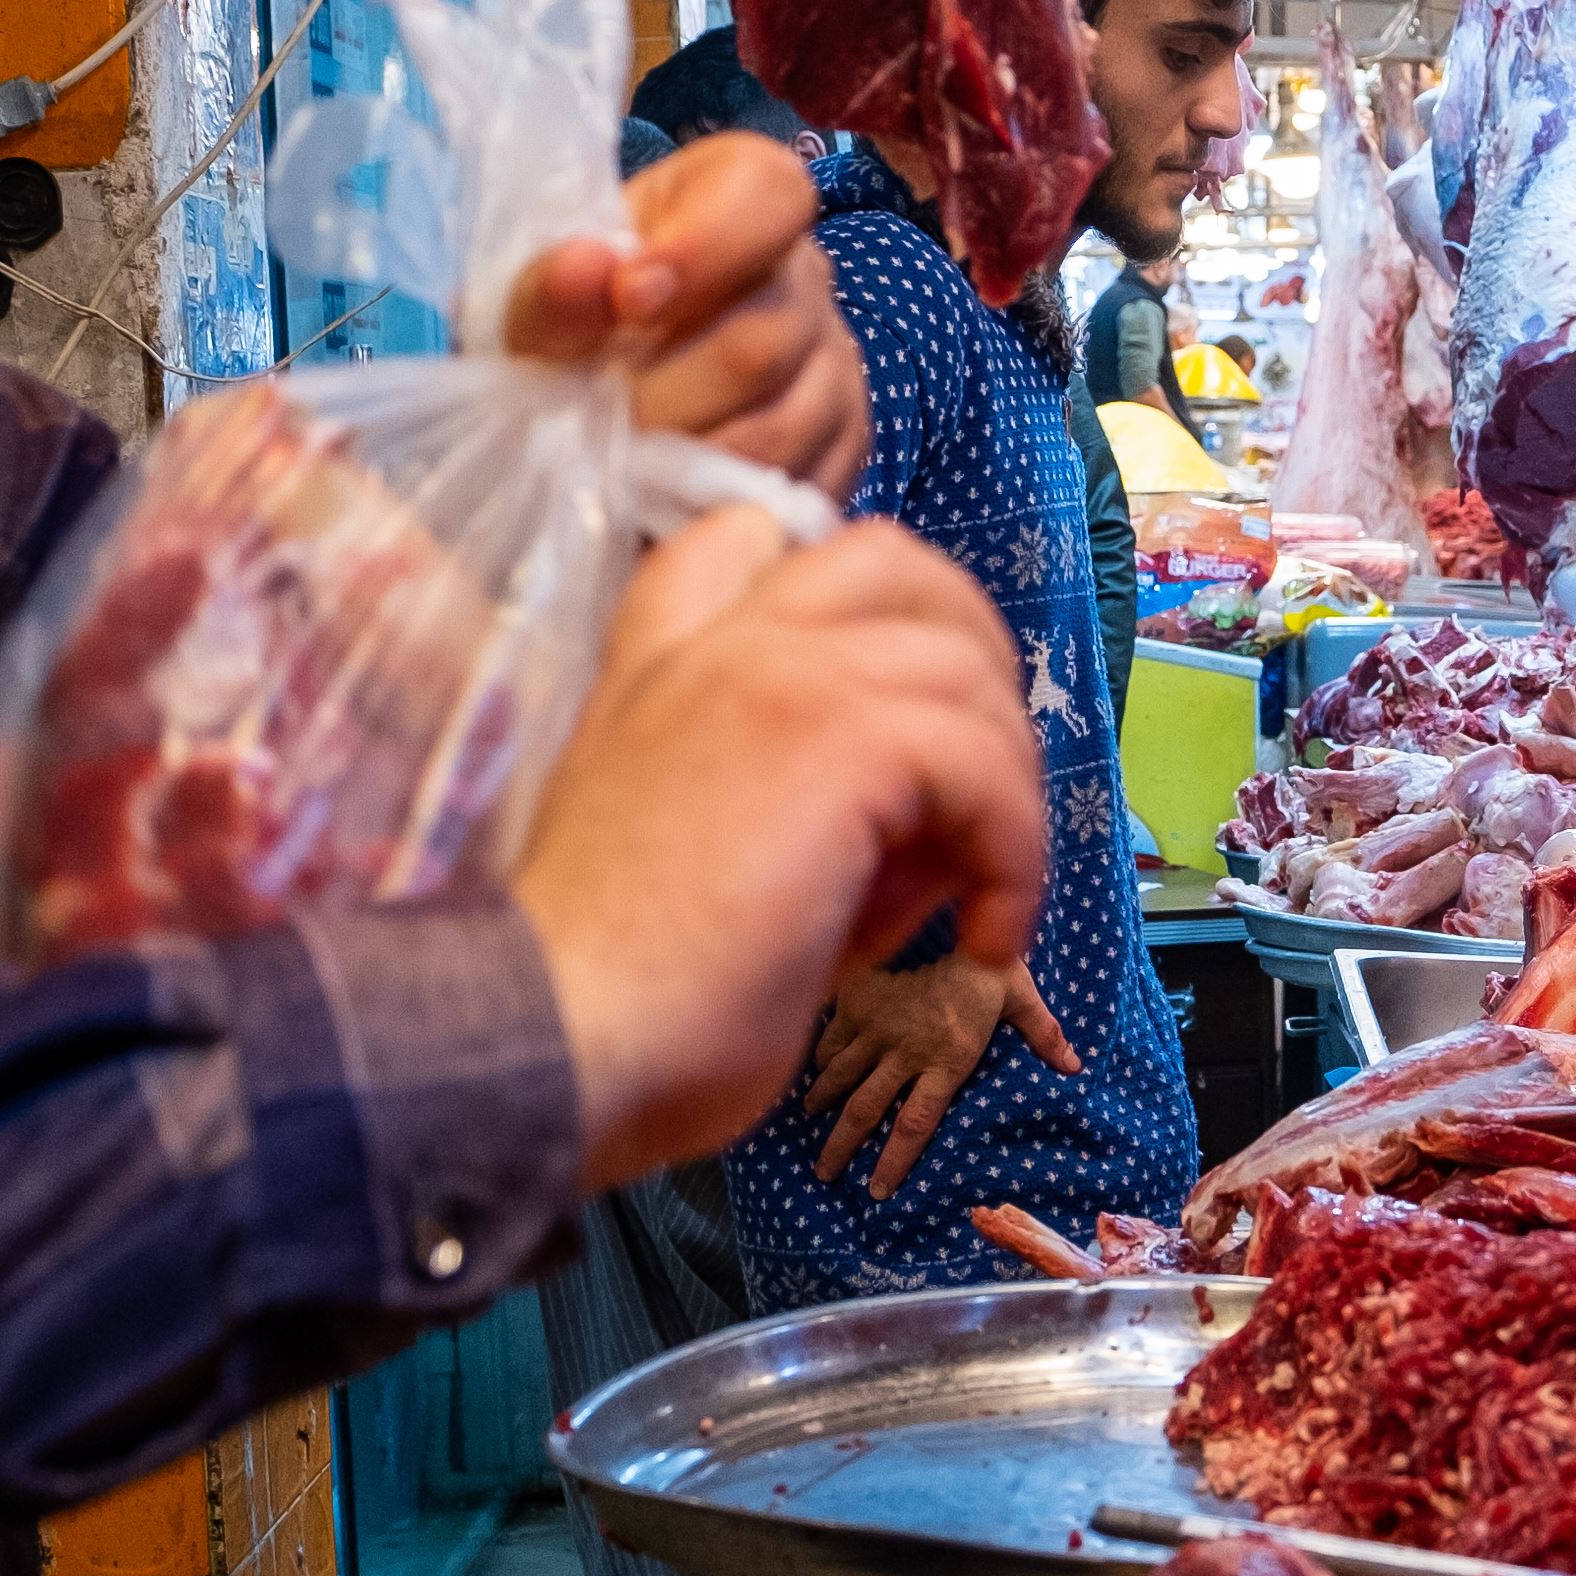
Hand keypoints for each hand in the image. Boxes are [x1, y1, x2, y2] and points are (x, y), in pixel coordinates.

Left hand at [503, 129, 863, 497]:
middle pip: (763, 340)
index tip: (628, 299)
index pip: (770, 194)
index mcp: (742, 196)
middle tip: (599, 420)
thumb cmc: (573, 328)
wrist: (591, 401)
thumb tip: (587, 270)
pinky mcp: (841, 448)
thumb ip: (549, 289)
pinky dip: (717, 504)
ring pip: (779, 429)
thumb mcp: (539, 302)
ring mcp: (835, 366)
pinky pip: (792, 488)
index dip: (706, 246)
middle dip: (662, 395)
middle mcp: (806, 275)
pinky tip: (666, 497)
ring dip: (683, 461)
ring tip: (623, 465)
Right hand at [517, 509, 1048, 1187]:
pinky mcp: (839, 739)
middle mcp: (714, 641)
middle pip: (891, 562)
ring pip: (962, 668)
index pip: (755, 535)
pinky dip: (1016, 852)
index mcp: (657, 660)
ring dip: (1007, 783)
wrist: (558, 1041)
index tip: (895, 705)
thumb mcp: (707, 857)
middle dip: (971, 655)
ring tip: (987, 892)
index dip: (857, 599)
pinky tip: (989, 937)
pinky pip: (985, 763)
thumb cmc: (619, 996)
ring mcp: (776, 674)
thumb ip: (803, 805)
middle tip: (986, 782)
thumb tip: (933, 828)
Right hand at [794, 949, 1083, 1198]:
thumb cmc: (990, 962)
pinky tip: (812, 1069)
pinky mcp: (857, 999)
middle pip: (864, 1112)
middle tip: (824, 1174)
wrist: (947, 915)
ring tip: (809, 1119)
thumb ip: (1044, 1033)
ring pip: (840, 1075)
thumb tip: (1074, 1066)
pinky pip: (830, 1037)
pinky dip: (819, 1056)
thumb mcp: (1022, 997)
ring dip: (822, 1101)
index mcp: (946, 1061)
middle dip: (841, 1147)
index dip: (894, 1162)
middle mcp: (906, 1052)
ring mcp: (876, 1027)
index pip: (914, 1125)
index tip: (877, 1191)